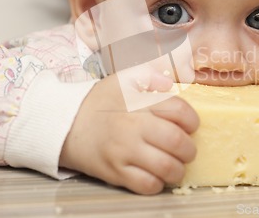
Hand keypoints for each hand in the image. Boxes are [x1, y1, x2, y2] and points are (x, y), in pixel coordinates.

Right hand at [59, 72, 198, 194]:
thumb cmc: (102, 101)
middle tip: (186, 148)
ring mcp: (123, 152)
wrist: (66, 124)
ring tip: (176, 164)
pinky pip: (146, 185)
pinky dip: (158, 183)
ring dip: (178, 168)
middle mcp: (132, 127)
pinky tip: (157, 175)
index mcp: (138, 102)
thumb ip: (152, 73)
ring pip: (165, 167)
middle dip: (189, 148)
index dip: (192, 120)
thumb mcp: (125, 78)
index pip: (178, 111)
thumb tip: (174, 77)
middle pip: (176, 141)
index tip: (191, 125)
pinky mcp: (115, 172)